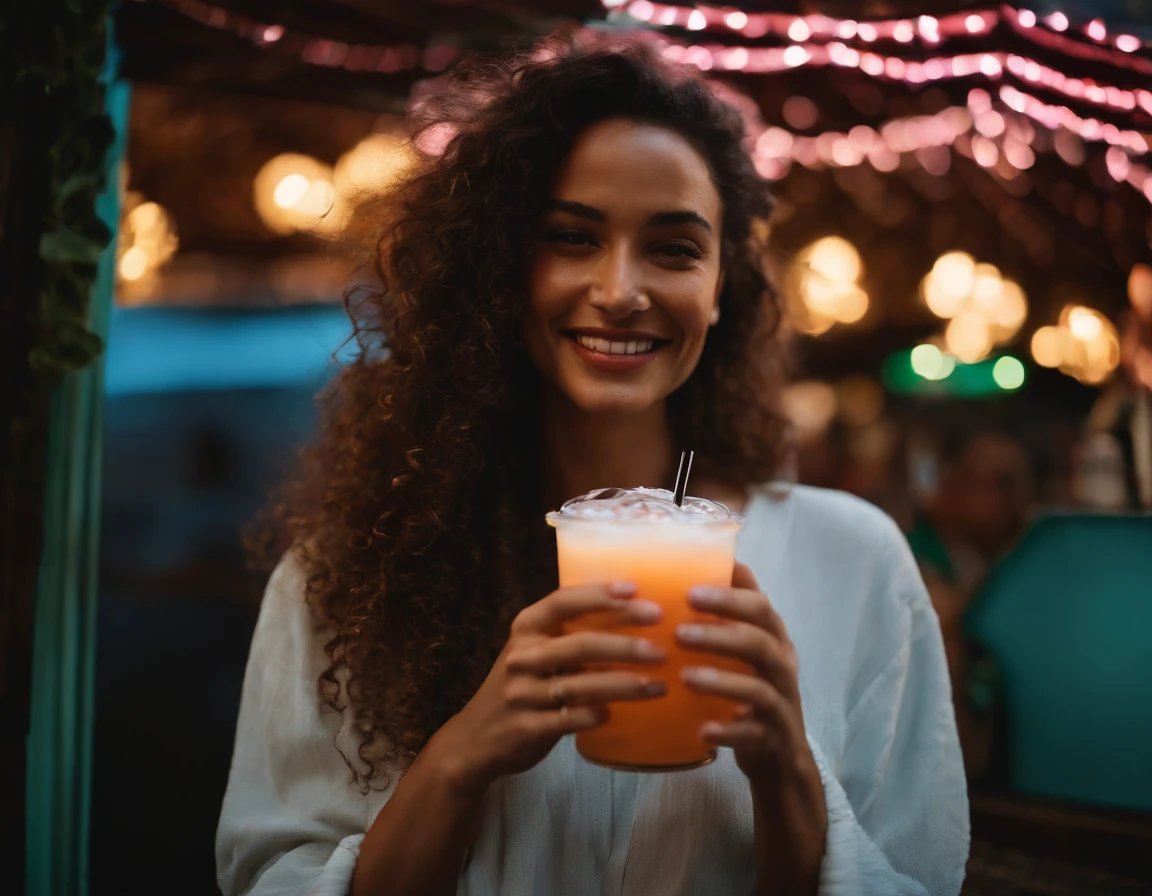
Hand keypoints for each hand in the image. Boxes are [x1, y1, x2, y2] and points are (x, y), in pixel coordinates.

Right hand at [432, 582, 666, 793]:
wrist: (476, 739)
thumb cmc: (521, 686)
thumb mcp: (533, 651)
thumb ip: (568, 633)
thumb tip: (633, 611)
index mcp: (526, 628)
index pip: (562, 601)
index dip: (599, 594)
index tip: (637, 590)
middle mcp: (522, 657)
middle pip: (579, 645)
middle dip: (624, 645)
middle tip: (662, 648)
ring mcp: (521, 694)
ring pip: (579, 686)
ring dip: (623, 685)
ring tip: (659, 684)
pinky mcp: (527, 728)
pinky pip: (568, 720)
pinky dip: (594, 715)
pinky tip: (616, 714)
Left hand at [674, 564, 813, 784]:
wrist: (780, 756)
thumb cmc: (751, 690)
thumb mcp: (746, 650)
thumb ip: (732, 613)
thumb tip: (710, 562)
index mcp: (773, 638)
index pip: (760, 607)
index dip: (729, 598)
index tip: (690, 592)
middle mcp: (782, 667)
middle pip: (759, 643)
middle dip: (719, 635)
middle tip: (678, 633)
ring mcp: (781, 704)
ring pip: (757, 688)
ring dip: (721, 681)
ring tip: (685, 677)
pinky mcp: (774, 739)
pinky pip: (754, 734)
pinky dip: (729, 731)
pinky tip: (703, 730)